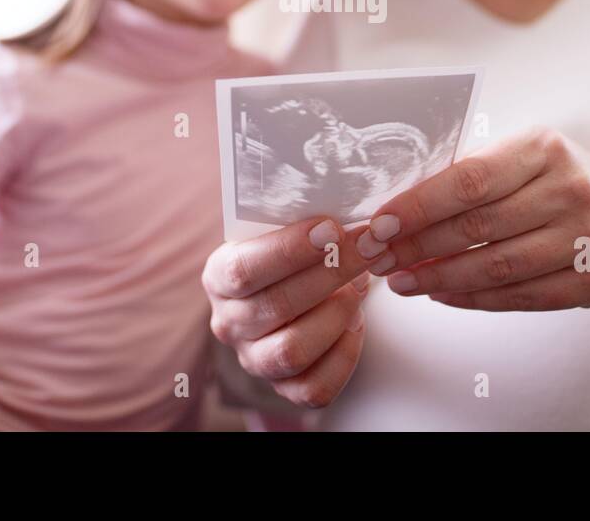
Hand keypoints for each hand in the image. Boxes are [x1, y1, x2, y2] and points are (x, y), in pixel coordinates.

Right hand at [202, 218, 375, 407]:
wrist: (298, 291)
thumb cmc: (294, 254)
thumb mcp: (285, 229)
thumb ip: (302, 219)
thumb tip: (346, 200)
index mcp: (219, 276)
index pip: (244, 269)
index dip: (289, 251)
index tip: (332, 228)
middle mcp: (229, 322)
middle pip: (276, 305)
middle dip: (332, 273)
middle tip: (369, 246)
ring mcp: (254, 359)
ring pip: (293, 350)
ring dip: (337, 313)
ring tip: (360, 285)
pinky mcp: (285, 388)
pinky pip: (316, 386)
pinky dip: (345, 353)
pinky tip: (356, 323)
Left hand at [355, 127, 589, 310]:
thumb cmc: (549, 176)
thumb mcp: (518, 154)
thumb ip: (467, 174)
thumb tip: (394, 212)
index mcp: (545, 147)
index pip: (470, 180)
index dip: (419, 206)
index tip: (379, 225)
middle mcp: (572, 189)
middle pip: (479, 227)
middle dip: (418, 247)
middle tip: (379, 259)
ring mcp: (588, 237)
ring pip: (497, 268)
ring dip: (439, 279)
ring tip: (401, 281)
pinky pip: (521, 298)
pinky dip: (474, 299)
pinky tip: (442, 294)